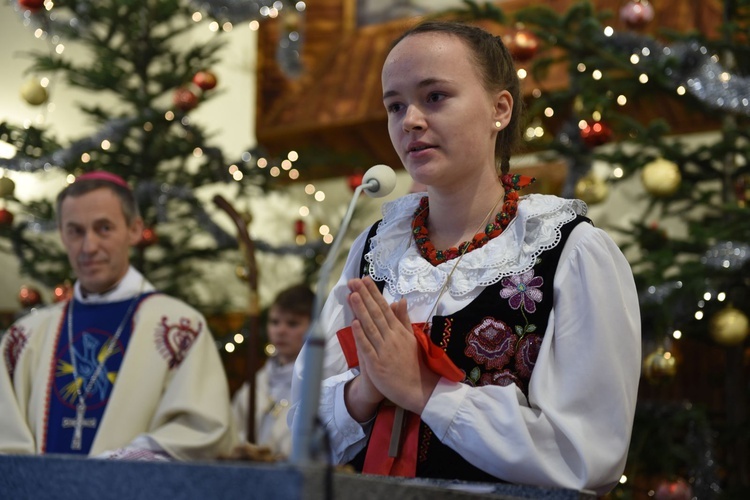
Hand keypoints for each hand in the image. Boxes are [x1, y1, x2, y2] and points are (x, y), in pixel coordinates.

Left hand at [346, 277, 439, 413]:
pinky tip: (354, 323)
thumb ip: (403, 319)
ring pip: (370, 327)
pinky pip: (368, 348)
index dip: (374, 293)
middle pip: (376, 314)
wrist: (419, 390)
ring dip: (361, 311)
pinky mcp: (377, 365)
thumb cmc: (415, 363)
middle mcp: (392, 338)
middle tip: (354, 281)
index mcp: (399, 331)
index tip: (365, 280)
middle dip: (364, 296)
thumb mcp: (411, 338)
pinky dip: (361, 335)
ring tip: (352, 295)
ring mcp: (384, 351)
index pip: (384, 308)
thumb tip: (400, 300)